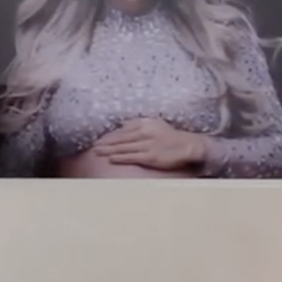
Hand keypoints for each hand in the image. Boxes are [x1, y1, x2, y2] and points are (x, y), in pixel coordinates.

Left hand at [91, 117, 210, 171]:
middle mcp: (144, 132)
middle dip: (105, 143)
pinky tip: (111, 159)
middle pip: (120, 138)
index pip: (122, 130)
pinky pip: (132, 157)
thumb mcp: (155, 124)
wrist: (187, 146)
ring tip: (97, 152)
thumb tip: (122, 124)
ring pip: (123, 147)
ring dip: (109, 150)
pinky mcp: (150, 156)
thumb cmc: (170, 136)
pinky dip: (121, 157)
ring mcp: (147, 145)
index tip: (98, 139)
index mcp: (145, 124)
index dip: (109, 135)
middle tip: (93, 147)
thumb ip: (138, 123)